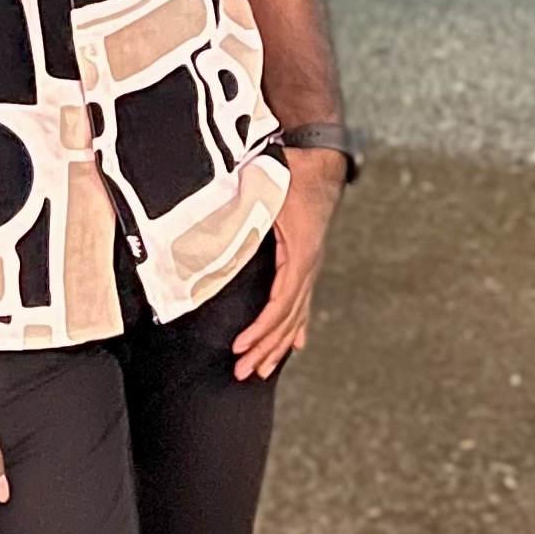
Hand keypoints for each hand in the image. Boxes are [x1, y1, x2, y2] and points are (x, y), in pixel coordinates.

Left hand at [232, 150, 345, 380]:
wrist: (319, 161)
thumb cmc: (293, 174)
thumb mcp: (266, 191)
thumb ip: (245, 213)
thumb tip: (215, 227)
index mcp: (299, 255)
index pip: (280, 305)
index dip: (260, 330)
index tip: (240, 347)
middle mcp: (309, 266)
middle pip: (288, 320)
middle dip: (265, 349)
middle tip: (243, 372)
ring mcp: (310, 266)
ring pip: (296, 316)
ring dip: (278, 345)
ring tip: (261, 370)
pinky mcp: (307, 262)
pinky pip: (302, 303)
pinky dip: (296, 327)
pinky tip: (295, 345)